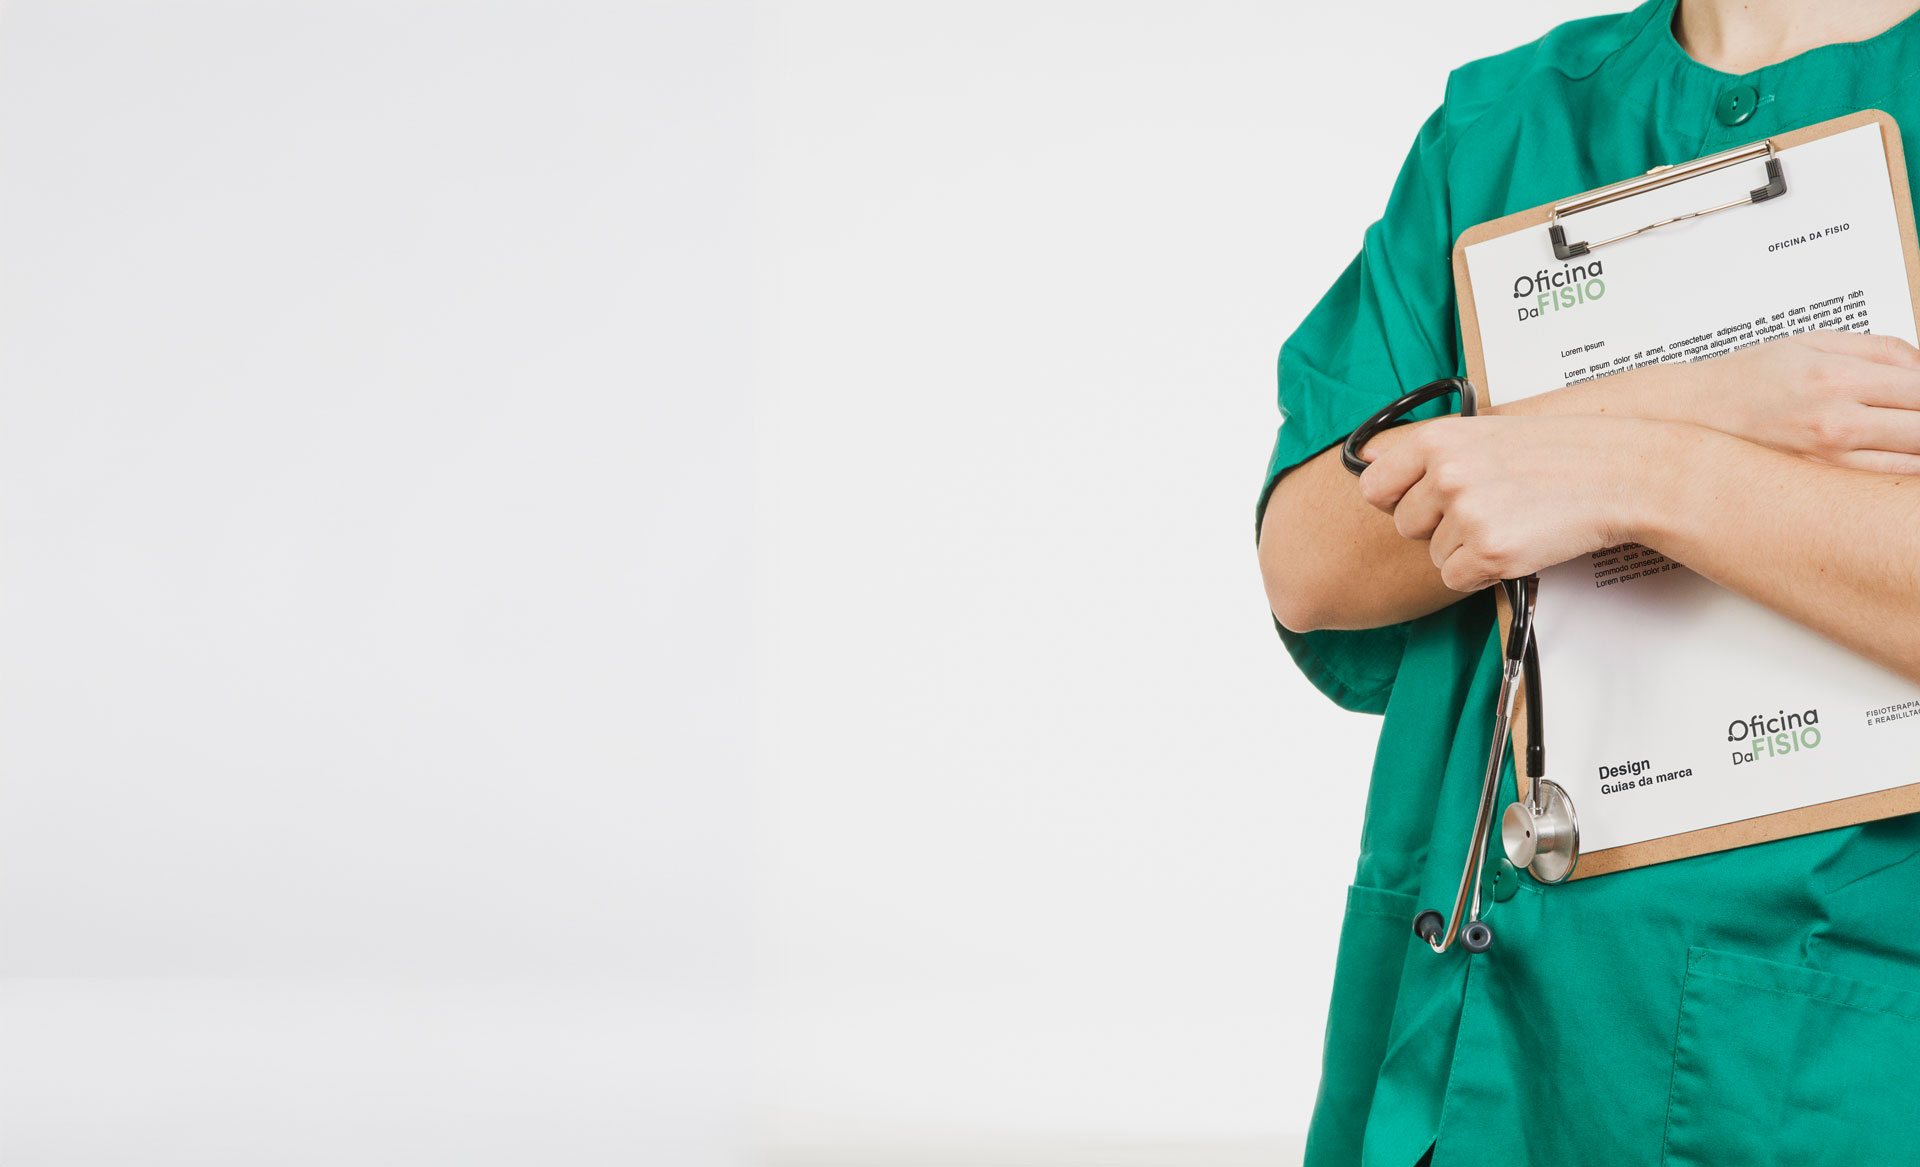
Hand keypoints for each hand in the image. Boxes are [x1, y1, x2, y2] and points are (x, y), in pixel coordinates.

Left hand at [1357, 414, 1667, 591]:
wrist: (1619, 473)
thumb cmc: (1557, 451)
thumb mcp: (1484, 430)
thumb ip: (1426, 451)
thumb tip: (1367, 458)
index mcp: (1438, 441)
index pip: (1373, 487)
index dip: (1396, 500)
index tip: (1422, 502)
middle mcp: (1446, 476)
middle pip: (1405, 526)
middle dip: (1438, 527)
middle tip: (1487, 509)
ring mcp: (1467, 515)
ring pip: (1435, 555)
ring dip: (1466, 549)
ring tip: (1511, 520)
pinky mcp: (1491, 552)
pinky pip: (1457, 579)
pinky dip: (1482, 573)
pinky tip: (1515, 545)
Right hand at [1677, 330, 1919, 474]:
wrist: (1688, 416)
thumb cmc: (1744, 379)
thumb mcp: (1811, 341)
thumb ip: (1877, 349)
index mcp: (1837, 377)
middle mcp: (1835, 422)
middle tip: (1914, 421)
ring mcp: (1825, 460)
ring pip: (1909, 465)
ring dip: (1918, 453)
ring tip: (1906, 439)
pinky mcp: (1816, 485)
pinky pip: (1877, 486)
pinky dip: (1898, 477)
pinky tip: (1893, 461)